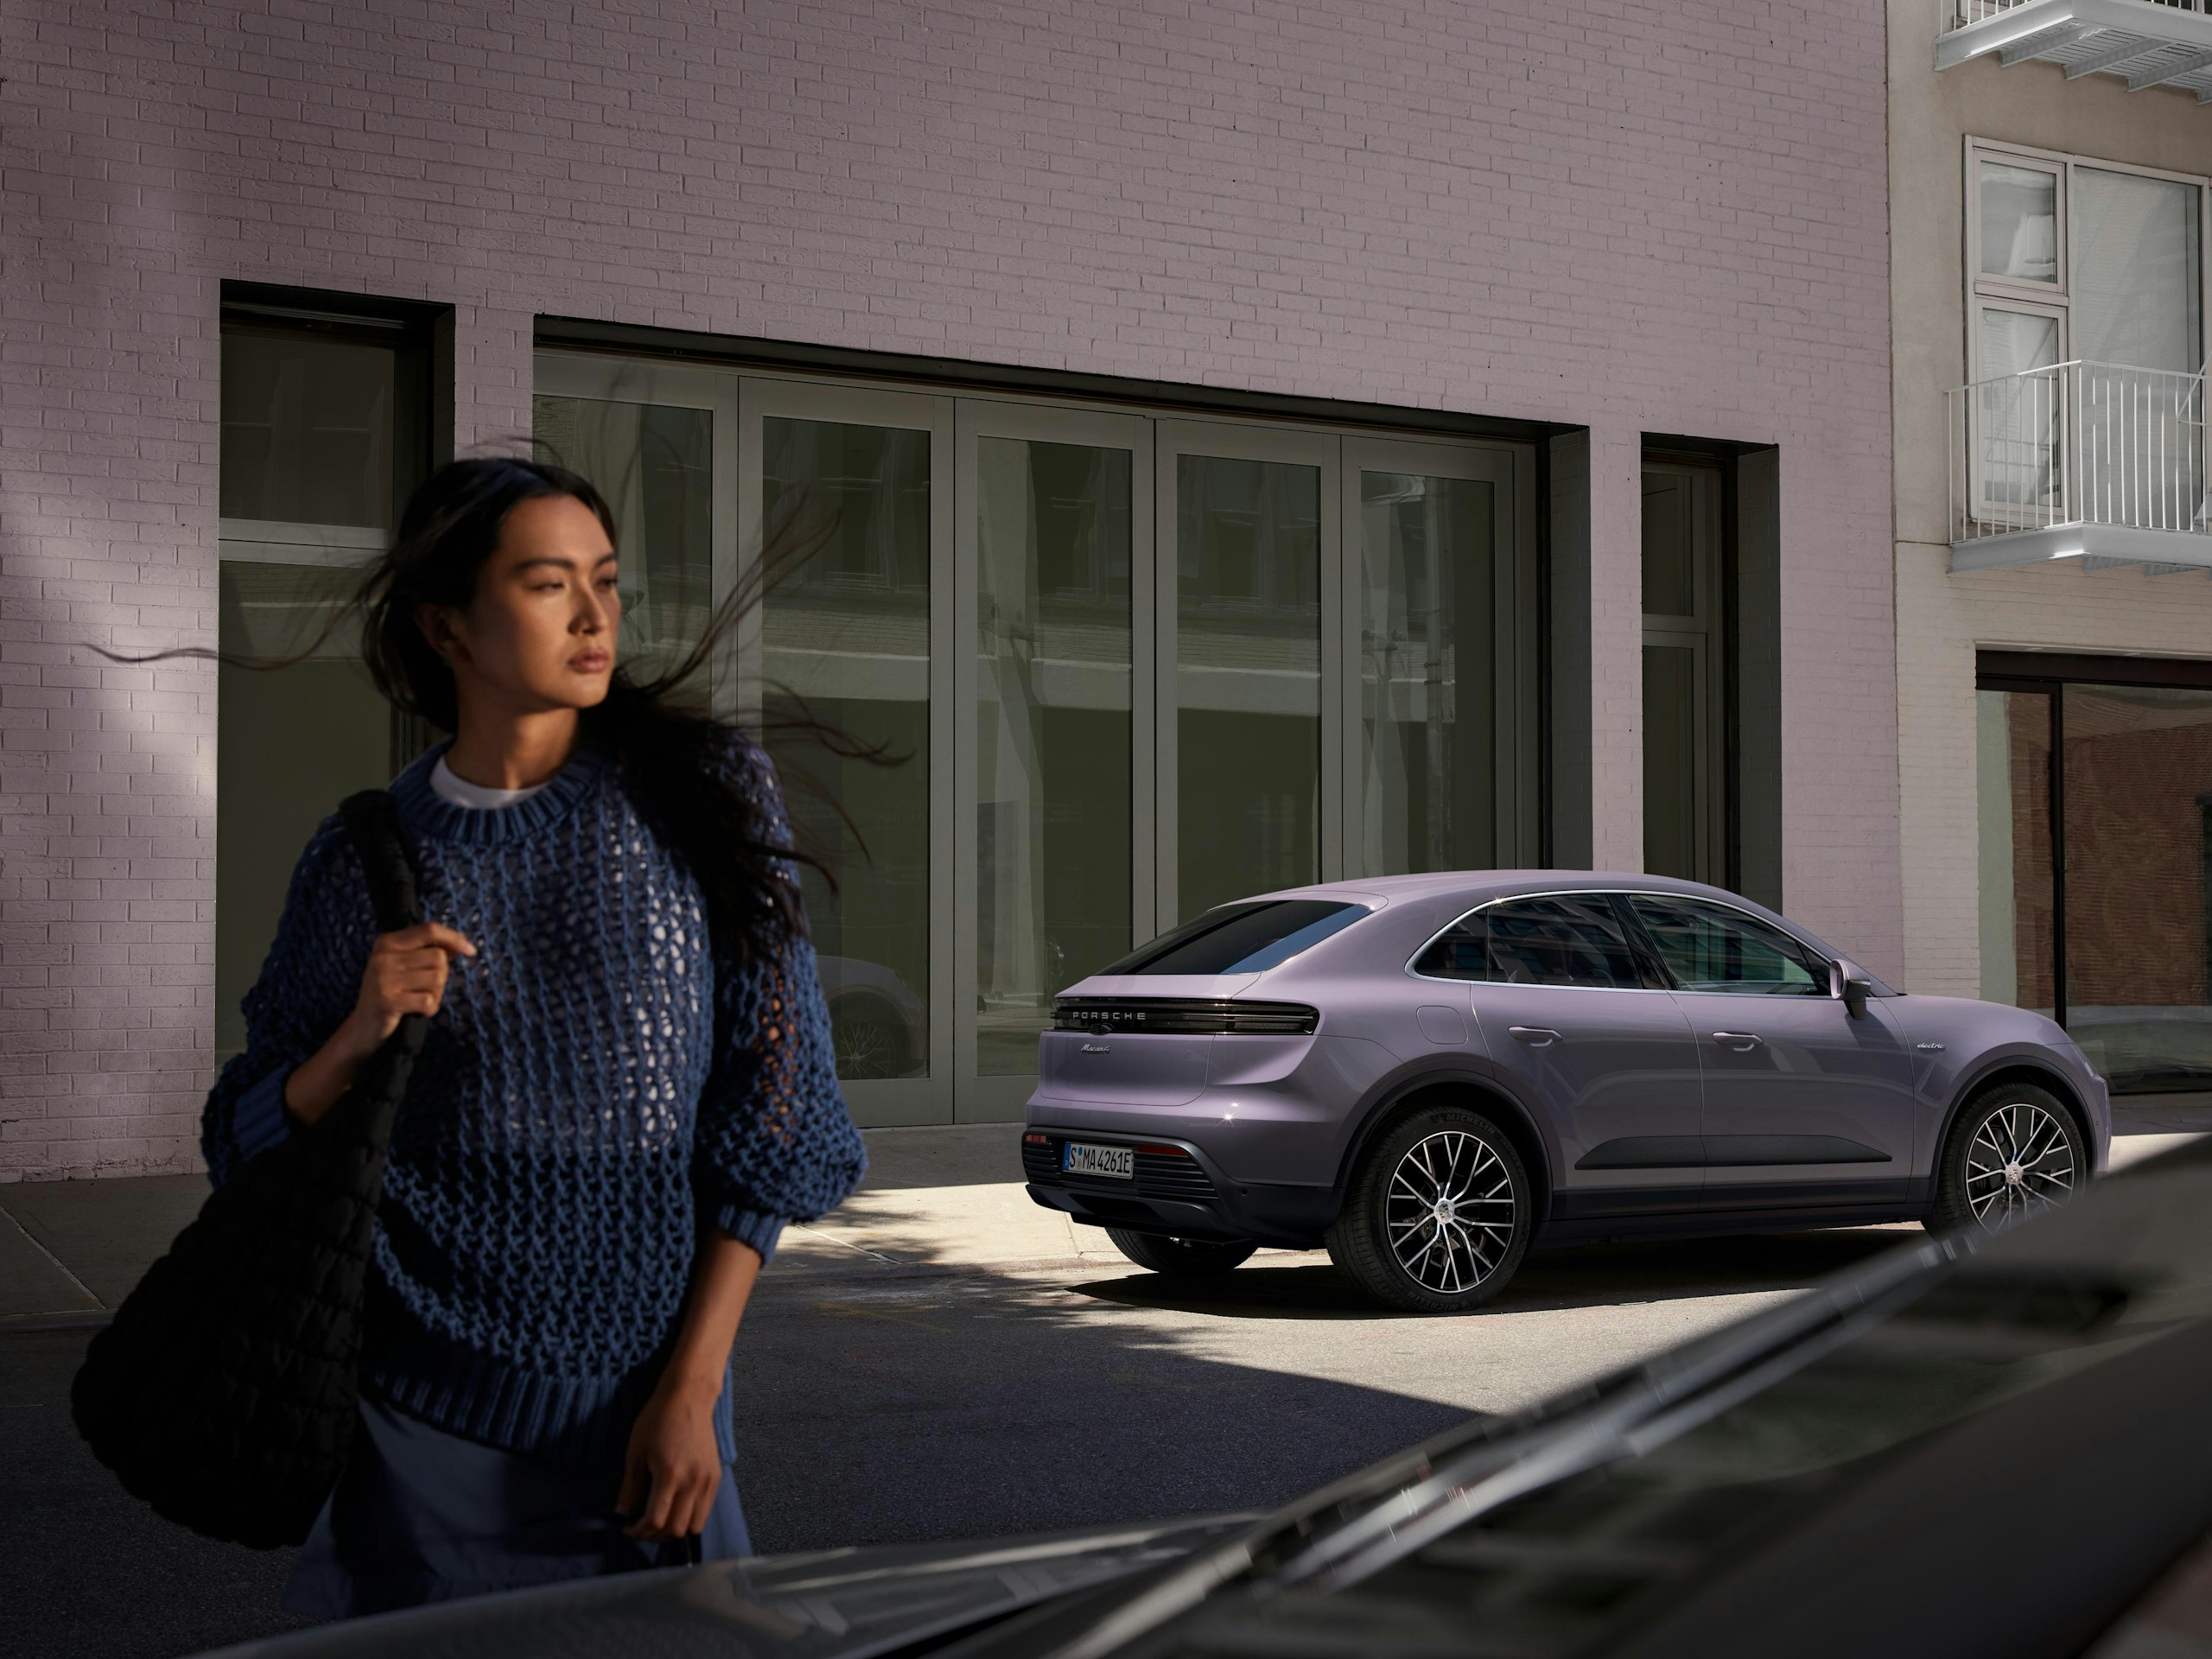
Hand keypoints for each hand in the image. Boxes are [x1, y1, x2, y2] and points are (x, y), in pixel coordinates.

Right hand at [339, 922, 476, 1060]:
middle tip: (424, 990)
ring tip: (417, 1001)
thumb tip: (458, 946)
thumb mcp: (404, 966)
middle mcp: (383, 957)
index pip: (429, 930)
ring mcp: (383, 979)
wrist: (363, 1027)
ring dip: (435, 995)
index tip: (471, 951)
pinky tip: (415, 1012)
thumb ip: (426, 953)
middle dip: (441, 976)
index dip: (454, 938)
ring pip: (437, 978)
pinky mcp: (388, 1001)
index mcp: (387, 942)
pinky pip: (429, 1001)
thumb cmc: (392, 994)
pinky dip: (429, 1010)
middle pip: (438, 957)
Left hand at [618, 1379, 722, 1542]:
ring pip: (695, 1525)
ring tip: (661, 1520)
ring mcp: (708, 1480)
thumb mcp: (636, 1451)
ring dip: (675, 1530)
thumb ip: (630, 1485)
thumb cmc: (657, 1419)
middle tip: (641, 1527)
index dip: (639, 1531)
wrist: (689, 1397)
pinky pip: (706, 1510)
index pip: (656, 1521)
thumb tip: (622, 1512)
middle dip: (655, 1535)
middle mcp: (693, 1482)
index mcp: (670, 1475)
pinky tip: (676, 1506)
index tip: (627, 1528)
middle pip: (676, 1529)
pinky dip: (690, 1516)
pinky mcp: (716, 1476)